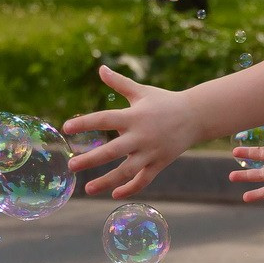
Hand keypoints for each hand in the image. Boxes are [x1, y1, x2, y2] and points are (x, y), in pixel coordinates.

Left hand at [64, 65, 201, 198]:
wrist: (196, 116)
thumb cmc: (164, 101)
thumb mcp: (142, 91)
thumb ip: (119, 83)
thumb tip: (101, 68)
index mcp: (134, 116)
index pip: (105, 119)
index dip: (85, 123)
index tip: (66, 128)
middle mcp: (141, 136)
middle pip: (112, 151)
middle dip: (90, 159)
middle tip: (71, 166)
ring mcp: (151, 152)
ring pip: (126, 171)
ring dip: (106, 181)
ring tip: (87, 188)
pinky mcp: (160, 163)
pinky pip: (143, 180)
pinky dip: (130, 188)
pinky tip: (114, 194)